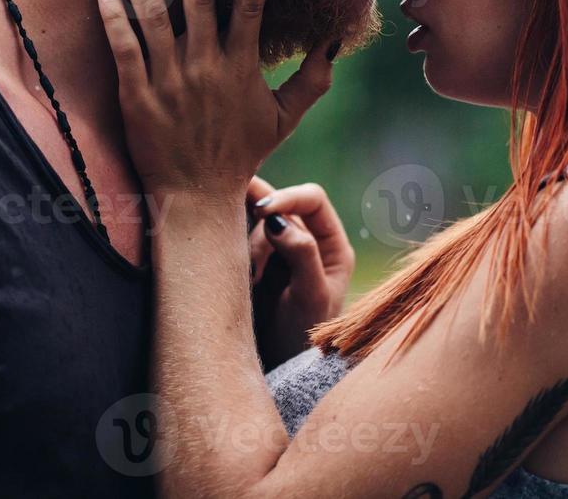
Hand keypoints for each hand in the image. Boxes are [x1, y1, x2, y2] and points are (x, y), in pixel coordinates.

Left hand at [97, 0, 338, 205]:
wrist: (196, 199)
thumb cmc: (241, 154)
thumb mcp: (286, 118)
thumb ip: (313, 78)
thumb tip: (333, 41)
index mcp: (241, 66)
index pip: (252, 3)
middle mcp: (206, 66)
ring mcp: (169, 80)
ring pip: (153, 13)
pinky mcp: (136, 96)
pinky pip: (123, 48)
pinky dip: (113, 16)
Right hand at [246, 177, 355, 368]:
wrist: (277, 371)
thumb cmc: (302, 338)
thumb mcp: (310, 298)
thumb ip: (301, 255)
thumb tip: (279, 220)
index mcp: (332, 246)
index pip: (312, 200)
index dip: (287, 197)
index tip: (262, 210)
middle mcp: (307, 242)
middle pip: (281, 208)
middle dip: (262, 223)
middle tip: (250, 252)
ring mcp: (279, 253)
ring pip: (257, 225)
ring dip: (248, 244)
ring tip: (251, 280)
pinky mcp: (255, 264)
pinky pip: (241, 242)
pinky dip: (235, 251)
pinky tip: (240, 276)